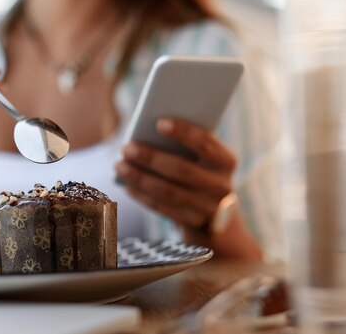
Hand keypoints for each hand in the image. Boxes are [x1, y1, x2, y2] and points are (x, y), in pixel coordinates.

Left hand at [115, 117, 235, 232]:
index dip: (184, 132)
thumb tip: (147, 130)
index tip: (159, 123)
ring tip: (120, 166)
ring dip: (140, 178)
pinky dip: (143, 196)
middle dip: (151, 158)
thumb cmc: (202, 169)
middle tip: (126, 148)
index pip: (206, 143)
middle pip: (182, 170)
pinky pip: (163, 209)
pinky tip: (127, 185)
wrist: (218, 211)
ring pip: (169, 192)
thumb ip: (186, 143)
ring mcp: (209, 208)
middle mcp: (221, 186)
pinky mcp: (193, 223)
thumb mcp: (203, 156)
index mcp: (226, 161)